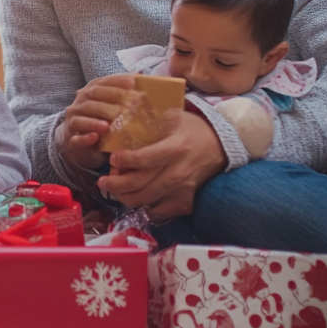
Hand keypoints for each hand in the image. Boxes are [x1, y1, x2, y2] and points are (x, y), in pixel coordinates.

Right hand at [54, 74, 138, 171]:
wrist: (77, 142)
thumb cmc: (99, 120)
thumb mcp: (109, 107)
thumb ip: (122, 97)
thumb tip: (146, 84)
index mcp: (90, 92)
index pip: (102, 82)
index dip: (117, 81)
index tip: (133, 82)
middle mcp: (80, 103)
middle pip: (93, 95)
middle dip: (111, 97)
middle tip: (128, 103)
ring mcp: (73, 121)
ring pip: (82, 118)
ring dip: (95, 121)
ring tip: (108, 125)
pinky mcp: (72, 139)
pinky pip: (77, 139)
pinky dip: (85, 138)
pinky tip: (95, 138)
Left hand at [97, 111, 225, 218]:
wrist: (223, 147)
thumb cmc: (195, 129)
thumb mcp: (174, 116)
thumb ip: (150, 118)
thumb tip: (122, 115)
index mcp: (174, 149)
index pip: (143, 160)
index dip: (123, 161)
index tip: (112, 158)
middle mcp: (177, 172)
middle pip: (138, 186)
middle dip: (114, 185)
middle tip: (103, 181)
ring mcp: (181, 190)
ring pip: (144, 201)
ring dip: (124, 197)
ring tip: (115, 189)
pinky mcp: (185, 202)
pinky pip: (158, 212)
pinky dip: (144, 207)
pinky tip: (137, 197)